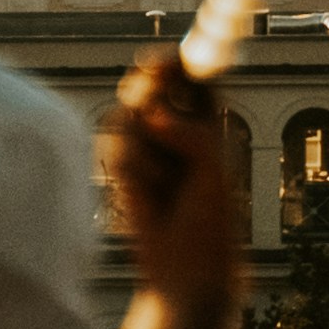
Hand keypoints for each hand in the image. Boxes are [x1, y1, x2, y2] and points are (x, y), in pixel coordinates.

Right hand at [105, 53, 244, 309]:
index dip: (174, 63)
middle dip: (146, 86)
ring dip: (144, 143)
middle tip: (146, 92)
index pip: (188, 76)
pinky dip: (133, 169)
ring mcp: (145, 145)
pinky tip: (148, 197)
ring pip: (128, 115)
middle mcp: (174, 125)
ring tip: (165, 181)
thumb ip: (189, 133)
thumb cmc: (211, 217)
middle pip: (151, 84)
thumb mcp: (212, 167)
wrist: (185, 265)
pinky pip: (116, 147)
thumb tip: (153, 114)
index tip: (162, 63)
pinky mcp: (122, 167)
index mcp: (205, 118)